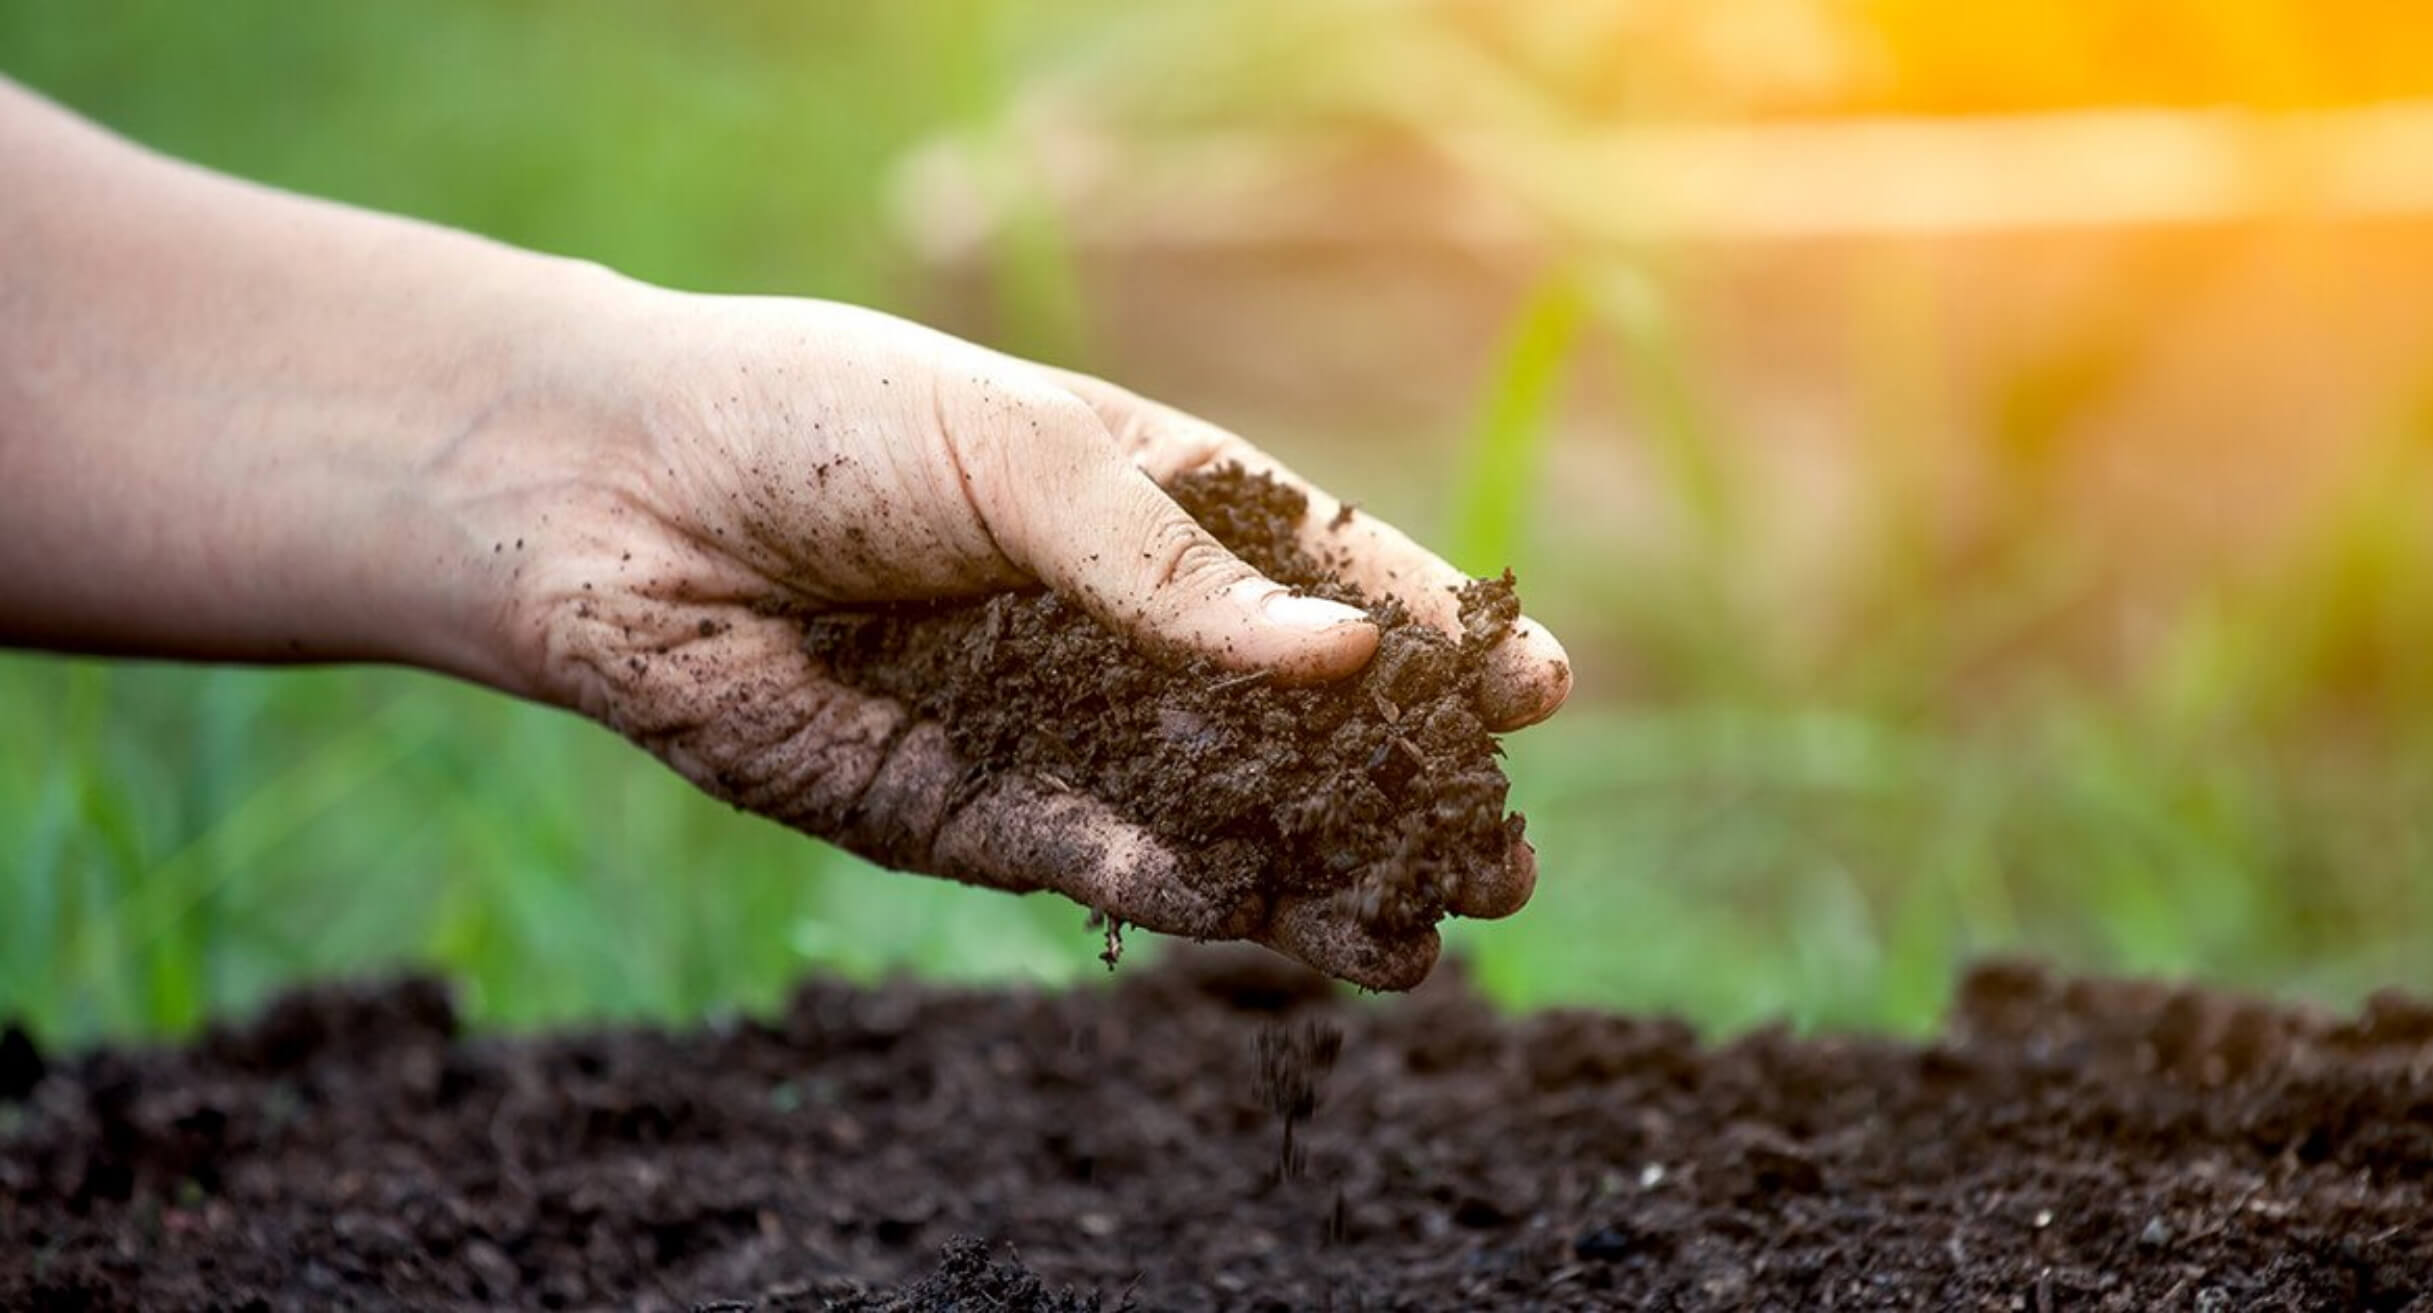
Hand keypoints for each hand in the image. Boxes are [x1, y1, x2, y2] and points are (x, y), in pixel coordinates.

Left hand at [490, 289, 1570, 987]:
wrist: (617, 501)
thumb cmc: (823, 423)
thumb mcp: (1023, 457)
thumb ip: (1175, 569)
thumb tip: (1348, 654)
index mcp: (1153, 498)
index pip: (1328, 574)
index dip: (1436, 632)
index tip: (1541, 687)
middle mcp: (1121, 623)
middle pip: (1296, 723)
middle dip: (1403, 791)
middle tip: (1504, 860)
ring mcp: (1055, 723)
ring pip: (1219, 817)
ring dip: (1320, 878)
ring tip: (1425, 940)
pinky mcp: (968, 811)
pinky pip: (1098, 860)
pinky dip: (1185, 892)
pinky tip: (1269, 920)